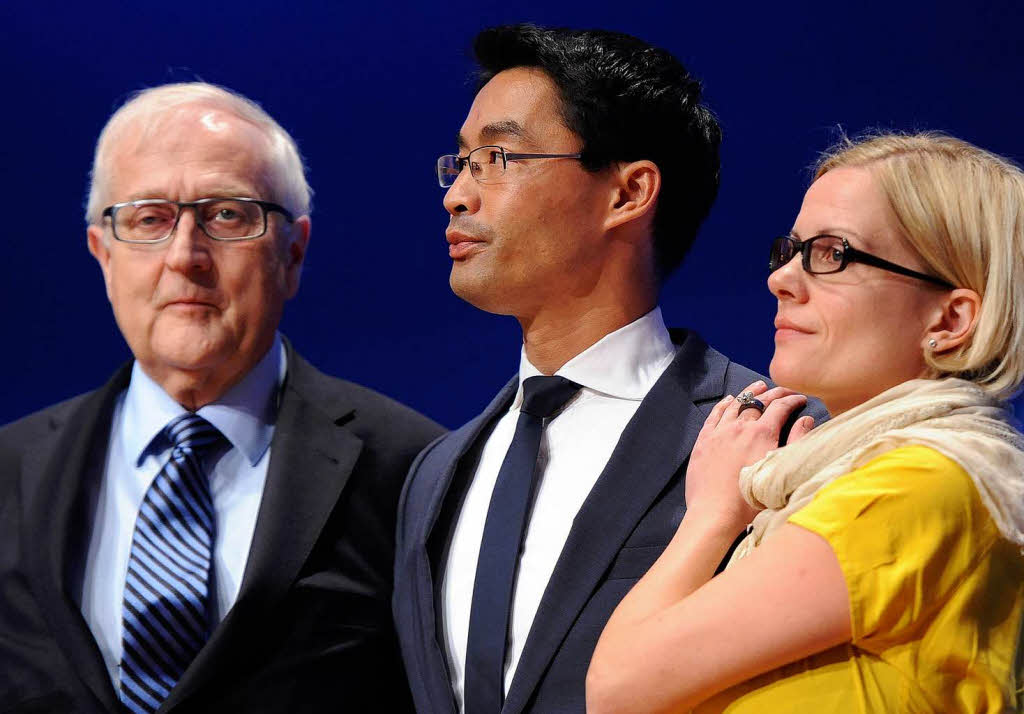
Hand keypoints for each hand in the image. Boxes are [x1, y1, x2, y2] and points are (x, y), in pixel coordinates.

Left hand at [684, 381, 812, 532]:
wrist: (715, 514)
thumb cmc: (751, 501)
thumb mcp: (781, 470)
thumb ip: (797, 442)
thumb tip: (806, 419)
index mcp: (761, 434)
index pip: (780, 407)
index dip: (792, 399)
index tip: (801, 398)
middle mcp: (739, 428)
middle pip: (758, 402)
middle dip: (774, 393)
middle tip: (785, 390)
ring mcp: (719, 433)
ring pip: (735, 405)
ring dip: (749, 393)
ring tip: (759, 385)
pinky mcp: (703, 442)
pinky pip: (714, 416)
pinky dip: (724, 405)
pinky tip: (729, 400)